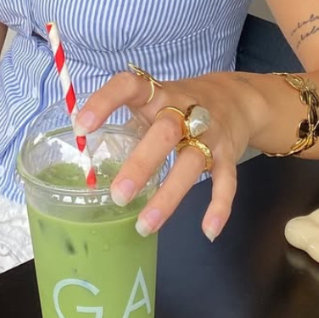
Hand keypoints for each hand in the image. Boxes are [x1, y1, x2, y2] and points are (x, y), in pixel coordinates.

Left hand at [74, 71, 256, 241]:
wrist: (237, 98)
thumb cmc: (181, 103)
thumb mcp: (154, 101)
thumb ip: (128, 123)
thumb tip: (86, 153)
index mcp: (157, 93)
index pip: (129, 86)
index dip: (105, 102)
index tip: (81, 126)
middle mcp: (184, 110)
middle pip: (164, 132)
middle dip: (141, 163)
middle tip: (118, 195)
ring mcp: (208, 133)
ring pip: (191, 162)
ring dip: (169, 195)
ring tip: (145, 225)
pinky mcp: (228, 153)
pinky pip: (226, 180)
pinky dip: (219, 206)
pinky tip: (208, 231)